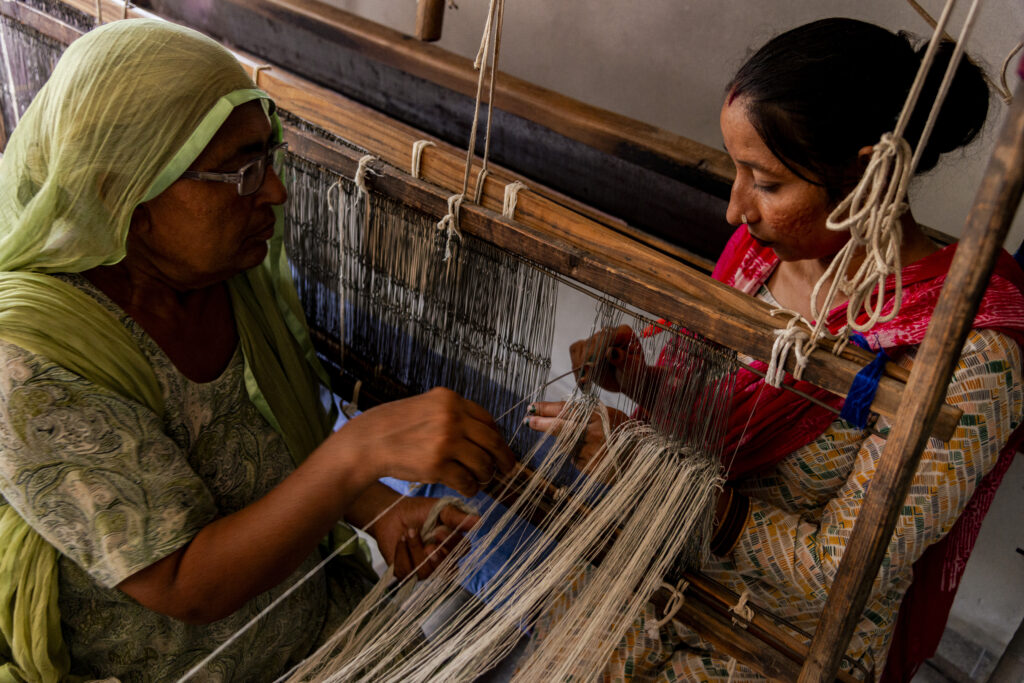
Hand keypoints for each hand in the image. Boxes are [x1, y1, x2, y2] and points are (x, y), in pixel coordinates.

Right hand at [331, 387, 515, 496]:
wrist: (369, 442)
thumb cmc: (396, 426)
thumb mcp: (427, 407)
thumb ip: (453, 414)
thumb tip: (485, 433)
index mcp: (450, 400)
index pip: (488, 420)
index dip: (498, 437)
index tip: (501, 449)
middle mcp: (452, 417)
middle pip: (493, 441)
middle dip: (504, 459)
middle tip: (507, 470)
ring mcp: (446, 441)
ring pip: (483, 464)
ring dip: (486, 476)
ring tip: (480, 480)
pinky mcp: (438, 465)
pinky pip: (467, 481)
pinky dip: (472, 488)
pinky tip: (468, 489)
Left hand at [369, 496, 478, 579]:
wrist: (391, 513)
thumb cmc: (418, 511)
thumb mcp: (439, 509)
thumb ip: (456, 517)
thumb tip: (479, 520)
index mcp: (453, 544)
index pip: (462, 550)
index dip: (452, 543)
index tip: (438, 530)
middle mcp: (441, 559)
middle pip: (449, 569)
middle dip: (438, 557)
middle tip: (429, 544)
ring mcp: (424, 568)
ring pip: (427, 572)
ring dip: (416, 549)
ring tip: (408, 533)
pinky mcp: (407, 573)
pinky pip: (408, 572)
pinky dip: (402, 553)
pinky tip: (401, 540)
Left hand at [525, 401, 629, 470]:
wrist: (641, 458)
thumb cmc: (622, 432)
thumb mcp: (607, 414)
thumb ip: (584, 412)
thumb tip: (553, 411)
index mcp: (598, 416)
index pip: (566, 410)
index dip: (547, 409)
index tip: (532, 408)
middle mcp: (593, 433)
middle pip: (560, 427)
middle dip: (541, 423)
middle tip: (528, 421)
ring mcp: (590, 452)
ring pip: (565, 444)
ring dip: (566, 440)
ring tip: (588, 440)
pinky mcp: (588, 467)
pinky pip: (574, 457)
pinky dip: (577, 454)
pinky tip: (592, 453)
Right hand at [569, 325, 646, 394]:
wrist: (627, 380)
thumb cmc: (633, 372)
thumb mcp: (633, 367)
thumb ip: (623, 359)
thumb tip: (609, 351)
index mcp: (623, 333)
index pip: (608, 336)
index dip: (599, 350)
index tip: (594, 365)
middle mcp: (608, 333)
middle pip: (592, 342)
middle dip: (588, 361)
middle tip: (588, 378)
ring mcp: (595, 339)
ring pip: (581, 347)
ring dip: (580, 366)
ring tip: (585, 381)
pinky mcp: (585, 347)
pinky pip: (574, 351)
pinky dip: (575, 366)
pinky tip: (581, 378)